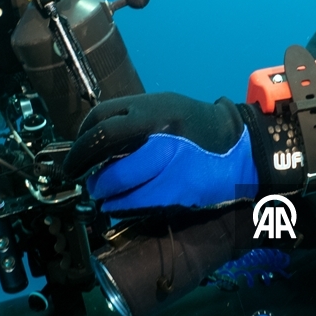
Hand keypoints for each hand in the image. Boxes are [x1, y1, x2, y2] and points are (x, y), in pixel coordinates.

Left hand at [64, 93, 258, 214]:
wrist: (239, 148)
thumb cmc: (195, 129)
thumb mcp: (163, 109)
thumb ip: (131, 122)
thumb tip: (95, 147)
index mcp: (153, 108)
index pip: (102, 122)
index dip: (82, 145)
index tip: (76, 158)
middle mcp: (161, 133)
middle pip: (110, 159)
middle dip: (93, 178)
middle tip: (88, 183)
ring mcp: (172, 164)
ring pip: (122, 186)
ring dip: (105, 196)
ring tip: (103, 196)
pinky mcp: (181, 190)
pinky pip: (141, 203)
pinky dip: (123, 207)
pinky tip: (118, 206)